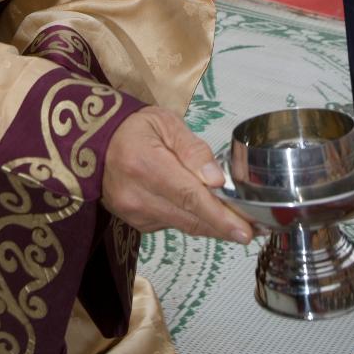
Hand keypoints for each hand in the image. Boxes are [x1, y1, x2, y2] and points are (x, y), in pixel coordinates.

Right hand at [102, 106, 251, 243]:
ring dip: (213, 225)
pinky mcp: (137, 223)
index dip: (219, 216)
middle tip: (258, 228)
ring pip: (184, 225)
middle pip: (190, 218)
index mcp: (144, 164)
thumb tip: (217, 180)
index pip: (189, 196)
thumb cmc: (135, 127)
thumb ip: (193, 150)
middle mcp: (137, 196)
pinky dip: (193, 219)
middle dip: (226, 225)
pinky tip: (208, 212)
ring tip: (242, 222)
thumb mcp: (165, 122)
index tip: (245, 231)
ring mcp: (135, 214)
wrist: (95, 142)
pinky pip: (173, 224)